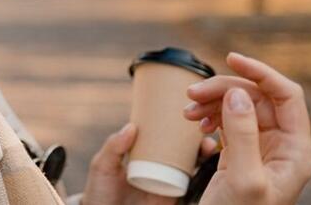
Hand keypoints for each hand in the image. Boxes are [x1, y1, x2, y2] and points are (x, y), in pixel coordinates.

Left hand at [81, 121, 216, 204]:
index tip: (184, 114)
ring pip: (190, 162)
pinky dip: (202, 173)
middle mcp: (156, 165)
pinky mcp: (173, 197)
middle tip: (203, 131)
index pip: (159, 135)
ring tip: (208, 146)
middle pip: (179, 147)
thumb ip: (113, 147)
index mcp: (139, 153)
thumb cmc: (100, 192)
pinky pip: (191, 183)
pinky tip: (209, 164)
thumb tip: (132, 126)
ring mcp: (166, 180)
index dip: (172, 124)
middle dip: (194, 137)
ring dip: (202, 153)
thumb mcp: (102, 167)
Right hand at [182, 51, 310, 204]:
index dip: (261, 72)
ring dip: (212, 101)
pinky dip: (210, 115)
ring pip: (240, 105)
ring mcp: (262, 149)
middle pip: (257, 96)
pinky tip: (195, 122)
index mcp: (296, 150)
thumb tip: (238, 93)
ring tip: (188, 110)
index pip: (287, 95)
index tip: (230, 58)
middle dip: (224, 88)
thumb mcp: (243, 179)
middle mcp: (282, 146)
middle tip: (191, 94)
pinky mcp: (241, 154)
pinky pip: (228, 121)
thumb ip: (243, 134)